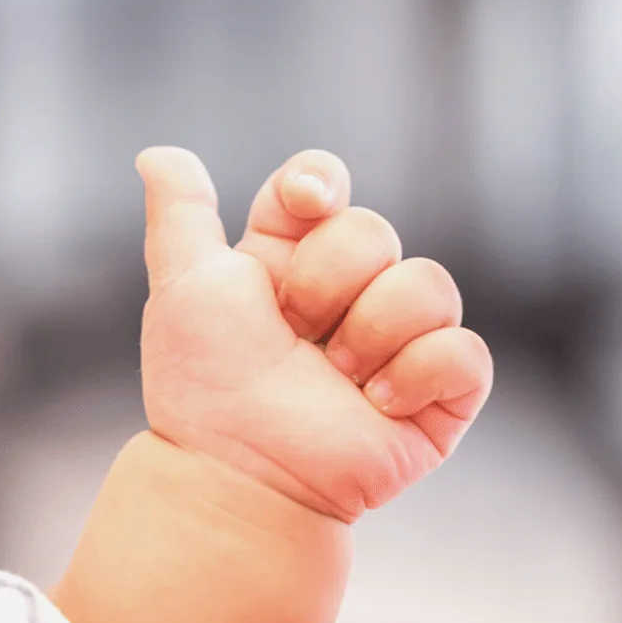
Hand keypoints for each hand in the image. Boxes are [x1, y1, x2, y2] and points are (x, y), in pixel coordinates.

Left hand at [137, 147, 492, 521]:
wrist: (237, 470)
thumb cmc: (203, 382)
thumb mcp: (183, 284)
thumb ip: (182, 214)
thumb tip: (157, 152)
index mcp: (291, 261)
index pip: (323, 186)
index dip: (318, 184)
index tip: (303, 202)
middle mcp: (349, 294)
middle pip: (374, 231)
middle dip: (326, 282)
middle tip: (292, 333)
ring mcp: (399, 344)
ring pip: (429, 284)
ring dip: (370, 332)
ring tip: (334, 379)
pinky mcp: (439, 396)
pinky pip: (464, 352)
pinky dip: (418, 373)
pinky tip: (375, 403)